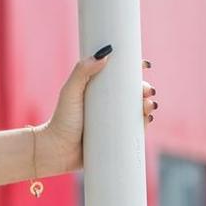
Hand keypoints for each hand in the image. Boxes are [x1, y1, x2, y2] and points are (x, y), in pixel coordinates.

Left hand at [33, 47, 157, 176]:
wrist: (57, 151)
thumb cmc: (61, 120)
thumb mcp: (70, 92)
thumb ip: (82, 72)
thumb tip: (104, 54)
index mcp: (97, 89)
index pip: (119, 75)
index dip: (134, 69)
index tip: (145, 65)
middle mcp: (106, 104)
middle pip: (132, 92)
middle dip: (145, 88)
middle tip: (147, 90)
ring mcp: (111, 121)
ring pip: (136, 109)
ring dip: (148, 104)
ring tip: (149, 105)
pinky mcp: (115, 137)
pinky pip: (135, 129)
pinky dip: (144, 123)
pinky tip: (148, 119)